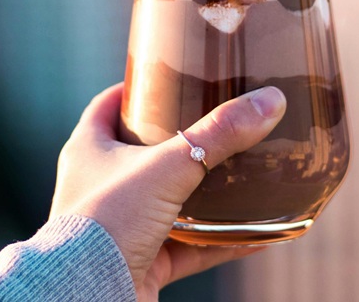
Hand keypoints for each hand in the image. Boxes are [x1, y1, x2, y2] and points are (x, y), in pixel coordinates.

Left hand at [50, 83, 286, 301]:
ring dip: (204, 195)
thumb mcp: (167, 166)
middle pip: (141, 153)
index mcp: (89, 150)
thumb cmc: (109, 220)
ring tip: (243, 176)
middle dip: (179, 141)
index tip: (169, 79)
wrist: (90, 295)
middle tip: (216, 124)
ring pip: (169, 203)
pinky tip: (256, 236)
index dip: (134, 90)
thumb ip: (218, 135)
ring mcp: (121, 226)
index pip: (107, 107)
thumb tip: (268, 101)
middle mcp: (100, 186)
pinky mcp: (142, 262)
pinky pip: (189, 248)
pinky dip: (220, 242)